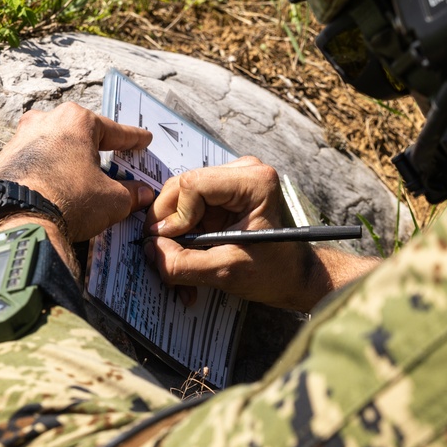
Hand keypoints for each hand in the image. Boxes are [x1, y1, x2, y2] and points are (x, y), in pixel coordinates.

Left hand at [0, 102, 153, 242]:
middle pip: (79, 134)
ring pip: (53, 146)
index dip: (133, 138)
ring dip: (67, 159)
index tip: (143, 139)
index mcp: (77, 121)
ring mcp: (19, 139)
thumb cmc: (70, 200)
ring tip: (79, 177)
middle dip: (95, 146)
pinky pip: (32, 163)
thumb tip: (142, 194)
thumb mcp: (112, 199)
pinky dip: (45, 172)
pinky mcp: (1, 160)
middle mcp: (45, 120)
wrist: (16, 220)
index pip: (114, 131)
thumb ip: (130, 193)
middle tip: (110, 156)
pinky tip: (52, 187)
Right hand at [143, 157, 379, 311]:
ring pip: (180, 197)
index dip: (175, 216)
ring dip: (173, 232)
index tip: (172, 244)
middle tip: (161, 253)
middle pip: (182, 186)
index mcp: (254, 182)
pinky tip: (186, 257)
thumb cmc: (275, 272)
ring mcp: (233, 179)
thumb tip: (150, 249)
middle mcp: (244, 171)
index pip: (193, 185)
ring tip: (174, 262)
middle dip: (168, 224)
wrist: (296, 276)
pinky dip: (183, 232)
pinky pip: (189, 206)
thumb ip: (183, 264)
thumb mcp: (226, 272)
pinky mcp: (225, 192)